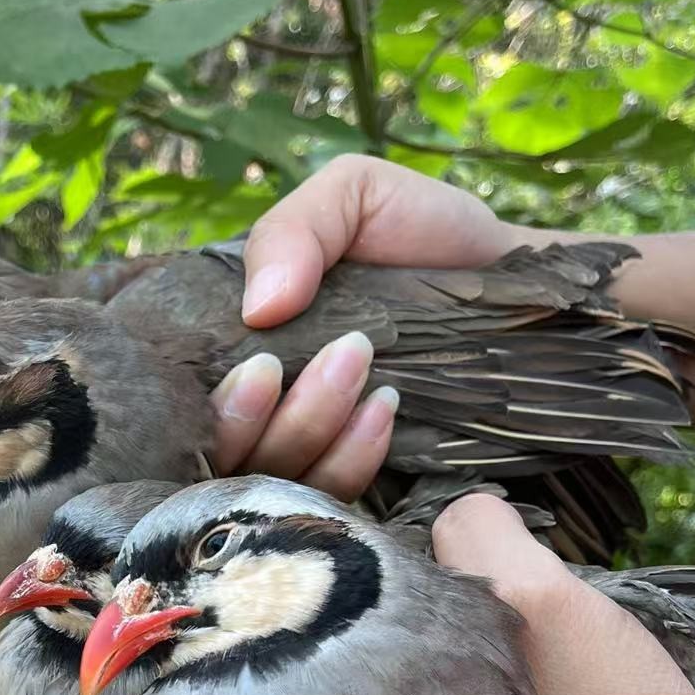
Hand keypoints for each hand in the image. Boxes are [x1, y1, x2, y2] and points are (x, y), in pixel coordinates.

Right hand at [209, 156, 521, 492]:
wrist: (510, 280)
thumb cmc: (421, 234)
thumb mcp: (354, 197)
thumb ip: (294, 230)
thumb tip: (257, 309)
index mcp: (231, 344)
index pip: (183, 402)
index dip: (204, 404)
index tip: (260, 369)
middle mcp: (256, 409)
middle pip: (221, 455)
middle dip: (262, 419)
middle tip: (315, 360)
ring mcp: (303, 452)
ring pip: (272, 479)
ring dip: (311, 428)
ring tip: (363, 365)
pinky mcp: (356, 482)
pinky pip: (331, 497)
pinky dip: (352, 457)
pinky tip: (386, 406)